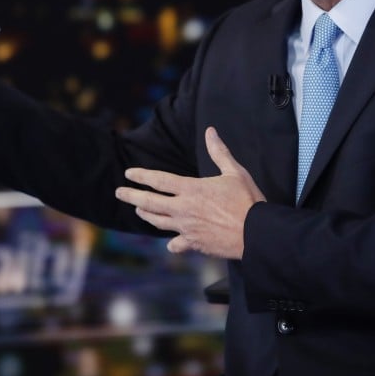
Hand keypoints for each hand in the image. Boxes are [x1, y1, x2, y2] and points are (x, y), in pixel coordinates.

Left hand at [116, 127, 266, 258]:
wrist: (255, 233)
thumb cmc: (247, 200)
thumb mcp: (235, 172)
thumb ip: (219, 152)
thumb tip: (210, 131)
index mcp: (191, 189)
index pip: (159, 180)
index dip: (142, 175)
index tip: (129, 173)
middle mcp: (183, 209)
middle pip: (149, 202)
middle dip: (132, 196)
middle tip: (119, 193)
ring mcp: (186, 228)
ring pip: (158, 222)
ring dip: (146, 215)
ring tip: (139, 210)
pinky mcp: (194, 243)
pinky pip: (176, 244)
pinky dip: (172, 243)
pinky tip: (171, 243)